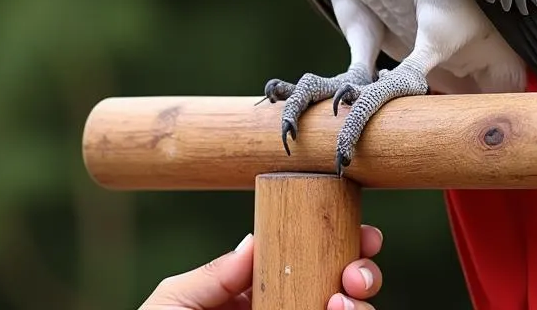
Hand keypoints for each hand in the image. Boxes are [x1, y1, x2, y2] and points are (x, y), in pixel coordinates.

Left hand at [139, 225, 383, 309]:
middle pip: (334, 292)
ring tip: (341, 303)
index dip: (335, 246)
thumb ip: (216, 274)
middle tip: (355, 273)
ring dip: (358, 308)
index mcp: (250, 296)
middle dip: (358, 275)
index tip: (361, 234)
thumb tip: (255, 239)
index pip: (300, 265)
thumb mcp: (175, 300)